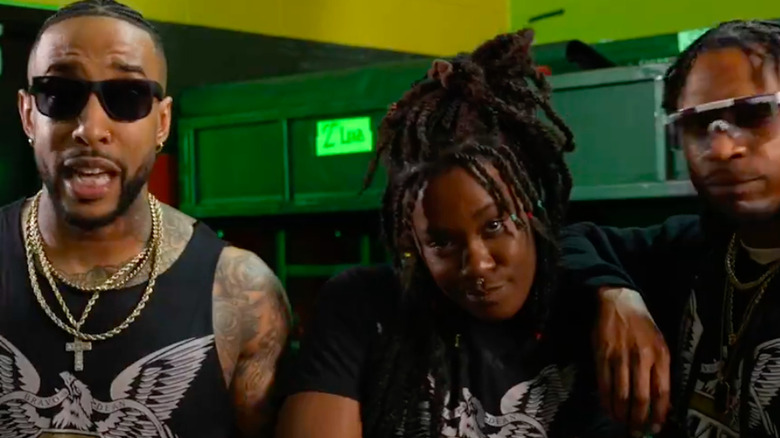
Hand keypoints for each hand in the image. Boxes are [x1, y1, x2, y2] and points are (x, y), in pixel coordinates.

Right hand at [594, 287, 669, 435]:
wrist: (619, 302)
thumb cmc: (643, 326)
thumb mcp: (660, 345)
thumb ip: (660, 371)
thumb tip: (660, 403)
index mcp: (660, 355)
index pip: (662, 392)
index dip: (658, 414)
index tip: (655, 428)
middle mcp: (642, 357)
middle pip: (641, 397)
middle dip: (638, 420)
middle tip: (636, 432)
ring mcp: (620, 356)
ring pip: (621, 394)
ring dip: (621, 414)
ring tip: (622, 423)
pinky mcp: (602, 355)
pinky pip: (604, 385)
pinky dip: (606, 401)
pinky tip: (609, 409)